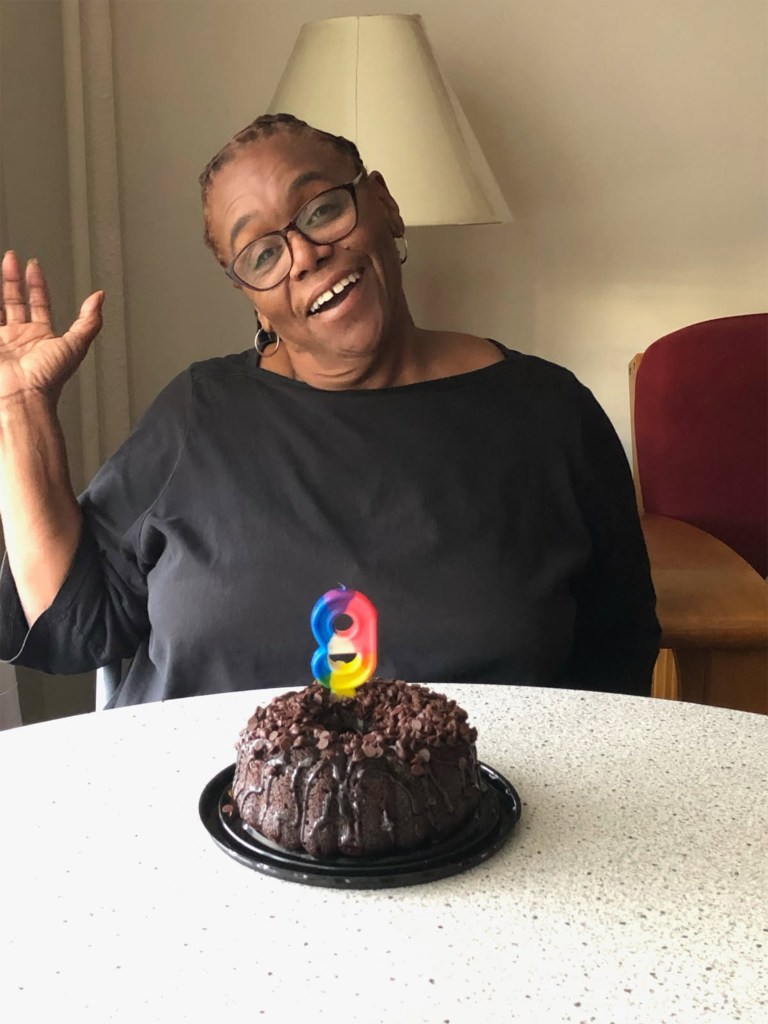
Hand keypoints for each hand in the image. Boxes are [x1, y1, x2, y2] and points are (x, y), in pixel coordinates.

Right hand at [0, 251, 103, 404]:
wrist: (23, 395)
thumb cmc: (48, 378)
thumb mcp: (75, 345)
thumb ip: (89, 321)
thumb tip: (100, 299)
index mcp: (42, 336)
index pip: (39, 303)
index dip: (37, 284)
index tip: (33, 266)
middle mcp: (21, 336)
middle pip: (15, 300)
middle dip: (13, 278)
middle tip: (11, 259)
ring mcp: (3, 340)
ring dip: (0, 287)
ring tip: (2, 266)